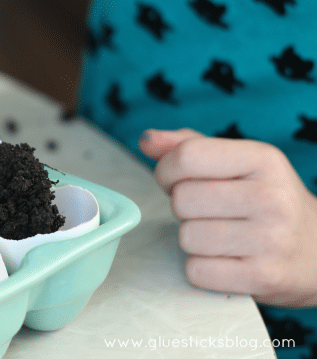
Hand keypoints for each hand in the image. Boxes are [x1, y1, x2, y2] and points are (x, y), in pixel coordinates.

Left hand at [139, 128, 316, 307]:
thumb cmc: (265, 200)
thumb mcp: (237, 162)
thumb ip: (188, 146)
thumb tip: (147, 140)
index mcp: (263, 159)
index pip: (186, 157)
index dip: (167, 171)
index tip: (177, 181)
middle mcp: (271, 197)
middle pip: (182, 199)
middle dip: (184, 208)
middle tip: (209, 212)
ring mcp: (271, 239)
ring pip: (187, 236)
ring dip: (193, 239)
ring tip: (221, 236)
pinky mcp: (264, 277)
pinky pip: (197, 270)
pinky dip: (202, 268)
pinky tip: (226, 259)